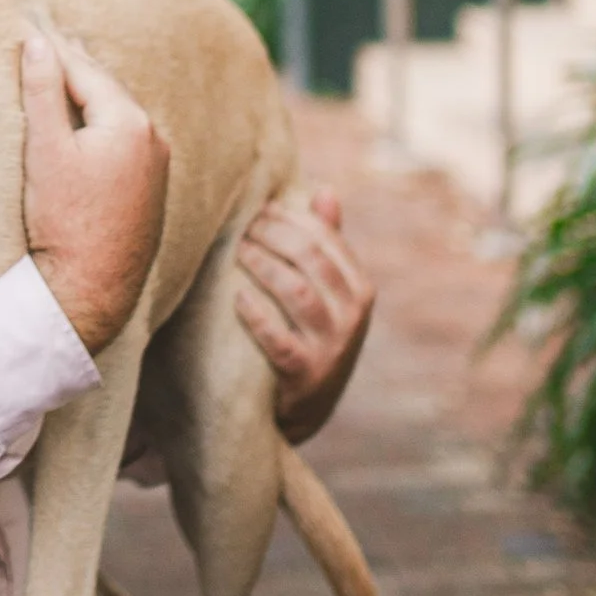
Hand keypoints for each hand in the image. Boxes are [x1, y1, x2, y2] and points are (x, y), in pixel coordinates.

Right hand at [20, 32, 167, 356]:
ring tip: (66, 71)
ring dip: (91, 93)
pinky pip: (125, 139)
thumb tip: (37, 42)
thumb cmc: (64, 222)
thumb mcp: (44, 150)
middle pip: (105, 88)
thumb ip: (42, 91)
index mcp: (129, 122)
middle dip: (76, 64)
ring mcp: (157, 166)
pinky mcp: (151, 190)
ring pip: (117, 113)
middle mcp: (153, 138)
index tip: (30, 26)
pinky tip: (87, 123)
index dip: (52, 49)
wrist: (92, 292)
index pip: (83, 70)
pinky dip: (102, 122)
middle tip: (49, 38)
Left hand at [236, 190, 372, 442]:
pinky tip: (235, 298)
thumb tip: (324, 189)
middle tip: (243, 228)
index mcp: (360, 288)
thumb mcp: (329, 292)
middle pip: (311, 259)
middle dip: (273, 235)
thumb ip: (327, 243)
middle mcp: (353, 316)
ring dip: (262, 265)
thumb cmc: (311, 333)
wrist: (305, 407)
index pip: (328, 239)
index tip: (259, 208)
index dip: (291, 218)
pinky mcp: (305, 374)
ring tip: (237, 252)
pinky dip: (256, 315)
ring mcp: (331, 347)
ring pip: (297, 292)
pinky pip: (279, 339)